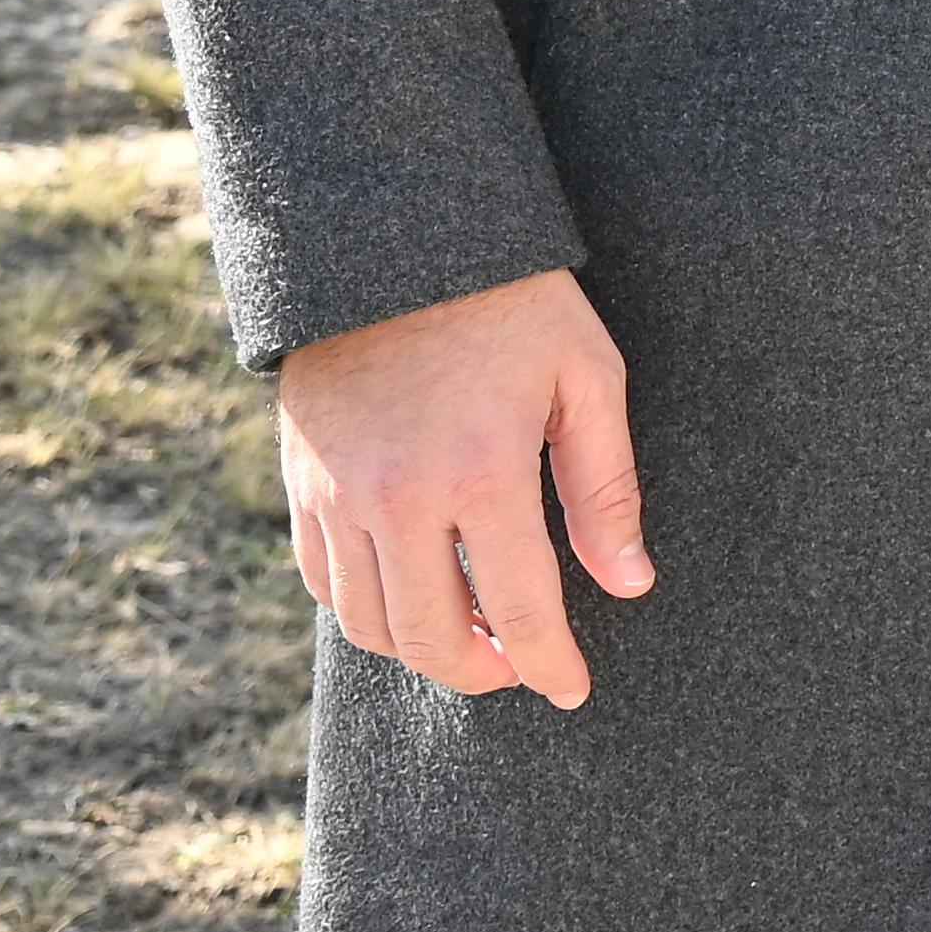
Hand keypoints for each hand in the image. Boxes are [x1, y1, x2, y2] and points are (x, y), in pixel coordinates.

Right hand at [274, 266, 650, 707]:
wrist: (396, 240)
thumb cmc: (515, 303)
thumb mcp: (586, 379)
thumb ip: (606, 490)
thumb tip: (630, 585)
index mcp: (481, 473)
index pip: (520, 610)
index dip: (550, 665)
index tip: (574, 691)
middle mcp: (397, 498)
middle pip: (432, 638)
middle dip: (482, 672)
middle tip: (521, 664)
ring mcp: (337, 495)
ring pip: (369, 624)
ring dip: (422, 650)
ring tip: (474, 636)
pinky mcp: (301, 483)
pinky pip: (321, 581)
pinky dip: (365, 610)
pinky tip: (411, 595)